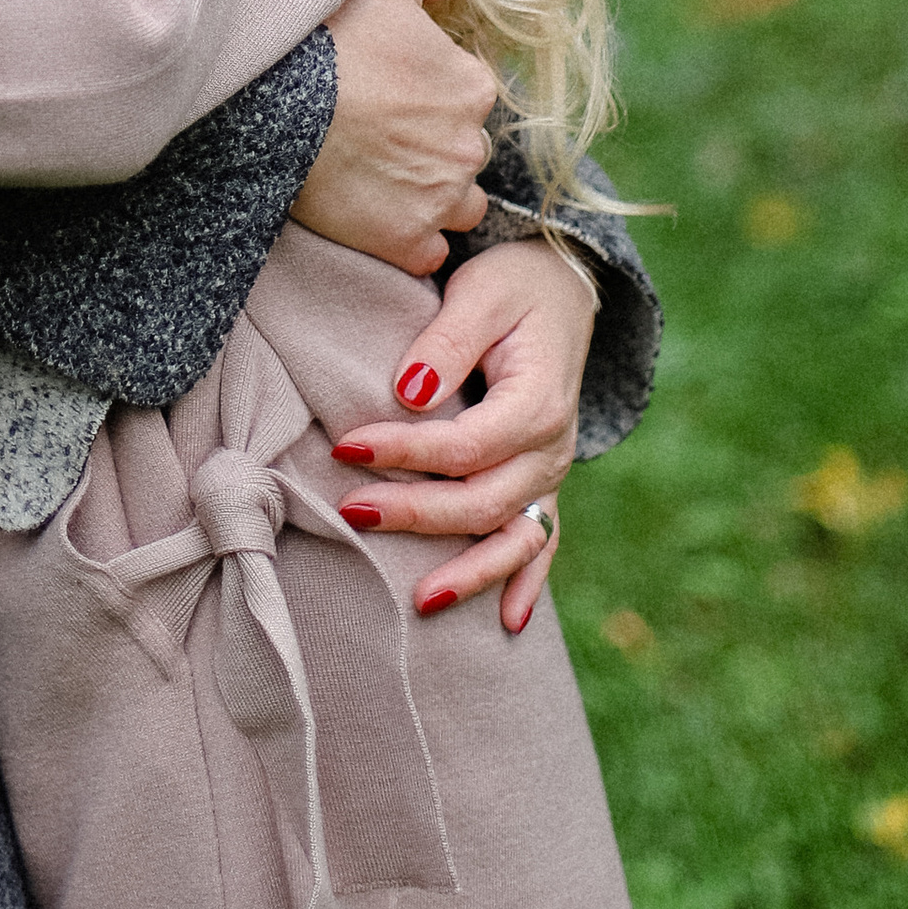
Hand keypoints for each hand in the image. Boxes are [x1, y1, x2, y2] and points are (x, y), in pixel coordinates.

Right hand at [290, 0, 497, 275]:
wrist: (276, 108)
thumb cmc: (331, 40)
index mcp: (472, 87)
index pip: (471, 96)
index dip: (435, 92)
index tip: (397, 92)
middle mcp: (468, 147)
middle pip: (466, 151)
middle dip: (436, 145)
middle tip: (384, 133)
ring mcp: (439, 200)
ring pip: (460, 205)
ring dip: (435, 195)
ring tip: (387, 179)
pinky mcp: (407, 242)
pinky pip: (429, 252)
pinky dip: (411, 239)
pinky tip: (379, 215)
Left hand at [328, 236, 595, 632]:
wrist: (563, 286)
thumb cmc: (514, 284)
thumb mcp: (482, 291)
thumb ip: (448, 339)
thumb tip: (410, 390)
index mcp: (538, 401)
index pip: (465, 445)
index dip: (405, 452)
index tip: (345, 447)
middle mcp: (551, 447)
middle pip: (483, 499)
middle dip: (416, 512)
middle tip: (351, 512)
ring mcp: (551, 472)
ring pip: (515, 537)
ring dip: (470, 572)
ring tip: (419, 601)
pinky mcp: (544, 481)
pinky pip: (543, 541)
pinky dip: (528, 582)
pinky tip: (506, 623)